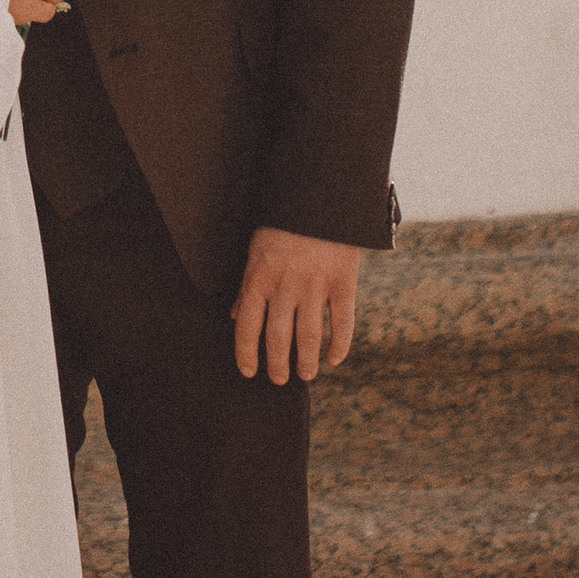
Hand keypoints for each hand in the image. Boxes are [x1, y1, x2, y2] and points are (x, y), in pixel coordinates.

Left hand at [232, 228, 362, 384]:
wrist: (320, 197)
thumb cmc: (282, 226)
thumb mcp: (256, 251)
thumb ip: (248, 286)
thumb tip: (235, 316)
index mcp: (259, 278)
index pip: (247, 326)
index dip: (246, 354)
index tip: (249, 372)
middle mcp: (285, 286)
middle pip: (279, 338)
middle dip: (278, 364)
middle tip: (280, 379)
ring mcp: (315, 286)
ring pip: (309, 336)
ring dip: (307, 361)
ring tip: (306, 375)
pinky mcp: (343, 282)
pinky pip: (342, 322)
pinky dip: (339, 345)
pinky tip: (334, 359)